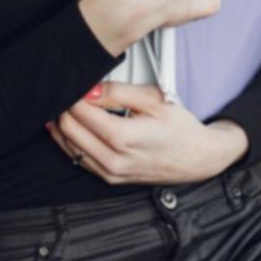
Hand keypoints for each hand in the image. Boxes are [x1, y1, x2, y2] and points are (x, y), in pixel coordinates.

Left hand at [46, 82, 247, 184]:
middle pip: (69, 129)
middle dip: (64, 108)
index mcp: (123, 138)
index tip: (77, 82)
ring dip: (63, 125)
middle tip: (71, 92)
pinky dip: (71, 141)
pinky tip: (74, 127)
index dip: (74, 93)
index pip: (80, 112)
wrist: (196, 158)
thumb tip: (90, 90)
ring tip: (68, 106)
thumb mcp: (154, 100)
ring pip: (68, 147)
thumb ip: (119, 92)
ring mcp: (110, 173)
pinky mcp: (109, 178)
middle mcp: (113, 160)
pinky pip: (78, 159)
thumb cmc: (180, 129)